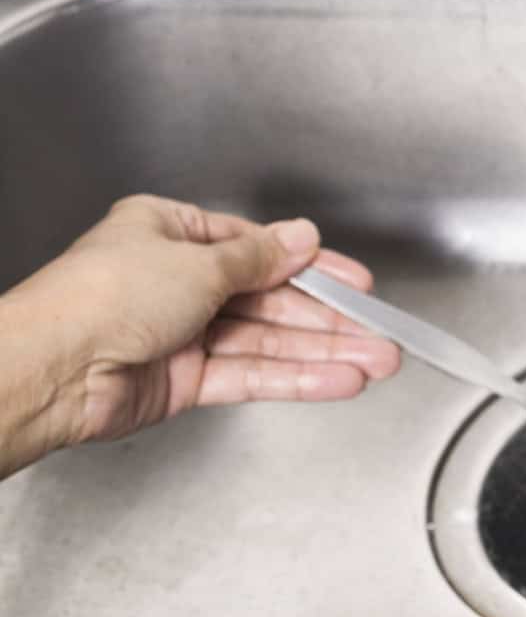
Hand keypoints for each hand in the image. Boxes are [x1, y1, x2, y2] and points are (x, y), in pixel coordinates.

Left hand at [0, 194, 398, 475]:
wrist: (53, 368)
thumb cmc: (102, 296)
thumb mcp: (198, 261)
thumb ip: (260, 257)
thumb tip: (301, 238)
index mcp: (172, 235)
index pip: (260, 250)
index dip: (313, 269)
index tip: (356, 283)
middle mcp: (179, 283)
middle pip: (271, 300)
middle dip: (329, 320)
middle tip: (379, 332)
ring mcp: (184, 334)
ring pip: (269, 343)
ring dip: (324, 353)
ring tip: (375, 362)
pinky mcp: (187, 381)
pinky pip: (253, 375)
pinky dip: (297, 379)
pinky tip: (337, 380)